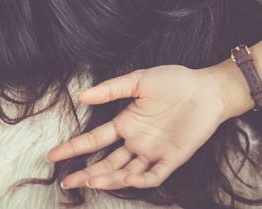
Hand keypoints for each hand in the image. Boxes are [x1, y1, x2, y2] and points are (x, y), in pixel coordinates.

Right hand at [46, 65, 231, 189]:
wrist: (207, 89)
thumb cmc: (175, 81)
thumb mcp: (139, 80)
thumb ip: (111, 89)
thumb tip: (82, 96)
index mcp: (126, 122)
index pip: (95, 139)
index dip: (74, 148)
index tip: (53, 154)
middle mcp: (137, 141)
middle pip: (107, 162)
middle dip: (86, 172)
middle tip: (67, 181)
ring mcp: (154, 151)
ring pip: (126, 172)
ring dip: (109, 178)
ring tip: (91, 180)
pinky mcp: (173, 158)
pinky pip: (154, 175)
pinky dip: (140, 180)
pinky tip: (127, 179)